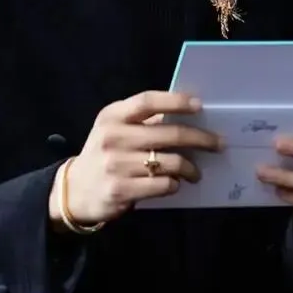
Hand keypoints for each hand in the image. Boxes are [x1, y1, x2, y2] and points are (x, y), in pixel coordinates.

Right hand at [49, 91, 222, 225]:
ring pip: (171, 162)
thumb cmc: (105, 154)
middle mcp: (113, 137)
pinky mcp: (120, 190)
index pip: (147, 102)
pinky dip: (174, 184)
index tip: (199, 105)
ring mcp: (116, 164)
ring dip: (190, 168)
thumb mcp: (115, 130)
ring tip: (195, 172)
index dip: (176, 101)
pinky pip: (163, 184)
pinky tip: (174, 184)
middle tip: (218, 144)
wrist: (75, 190)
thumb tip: (187, 115)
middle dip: (200, 139)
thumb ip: (143, 122)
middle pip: (169, 134)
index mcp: (113, 116)